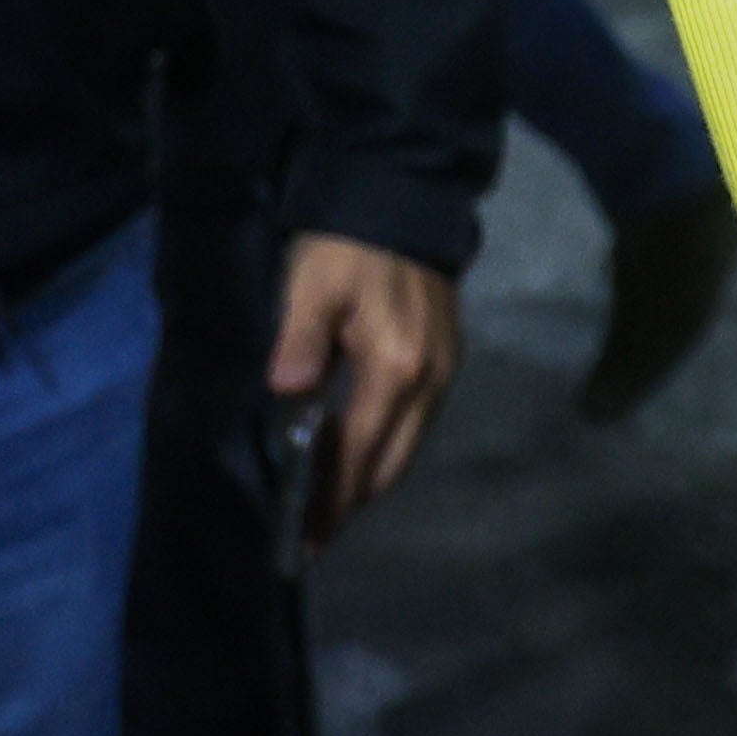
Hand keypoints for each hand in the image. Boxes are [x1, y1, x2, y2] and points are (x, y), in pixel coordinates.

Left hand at [269, 233, 462, 547]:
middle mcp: (430, 379)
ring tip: (334, 502)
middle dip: (354, 503)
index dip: (331, 500)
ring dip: (373, 478)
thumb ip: (300, 340)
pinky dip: (389, 448)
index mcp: (395, 368)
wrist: (405, 196)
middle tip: (314, 533)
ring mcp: (446, 369)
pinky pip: (419, 423)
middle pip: (393, 463)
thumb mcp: (312, 285)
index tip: (306, 540)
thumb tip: (287, 391)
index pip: (358, 452)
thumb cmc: (349, 245)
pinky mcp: (449, 357)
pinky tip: (363, 450)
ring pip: (410, 446)